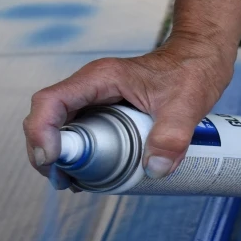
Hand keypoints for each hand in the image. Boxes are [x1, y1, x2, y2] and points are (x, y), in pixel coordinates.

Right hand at [23, 33, 236, 189]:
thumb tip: (155, 170)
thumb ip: (173, 136)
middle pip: (47, 117)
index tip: (52, 160)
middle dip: (45, 150)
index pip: (51, 101)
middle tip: (61, 181)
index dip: (41, 131)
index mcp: (100, 78)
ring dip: (58, 154)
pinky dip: (75, 152)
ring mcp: (94, 97)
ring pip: (58, 125)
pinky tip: (86, 173)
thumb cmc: (191, 71)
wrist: (199, 57)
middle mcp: (90, 86)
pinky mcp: (102, 109)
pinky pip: (77, 130)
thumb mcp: (186, 105)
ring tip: (71, 182)